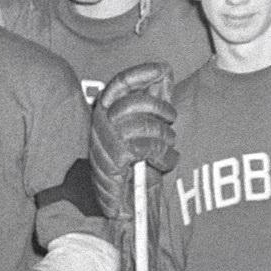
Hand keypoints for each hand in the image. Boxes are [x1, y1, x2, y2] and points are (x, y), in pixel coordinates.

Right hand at [88, 62, 178, 222]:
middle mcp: (101, 123)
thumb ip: (153, 99)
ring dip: (166, 138)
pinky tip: (167, 162)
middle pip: (136, 103)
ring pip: (146, 127)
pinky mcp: (115, 161)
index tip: (162, 68)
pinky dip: (166, 157)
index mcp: (105, 111)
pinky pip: (149, 149)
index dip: (140, 74)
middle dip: (161, 111)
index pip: (119, 85)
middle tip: (170, 123)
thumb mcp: (146, 127)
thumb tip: (165, 70)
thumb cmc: (136, 163)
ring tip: (168, 149)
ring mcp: (106, 142)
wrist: (125, 202)